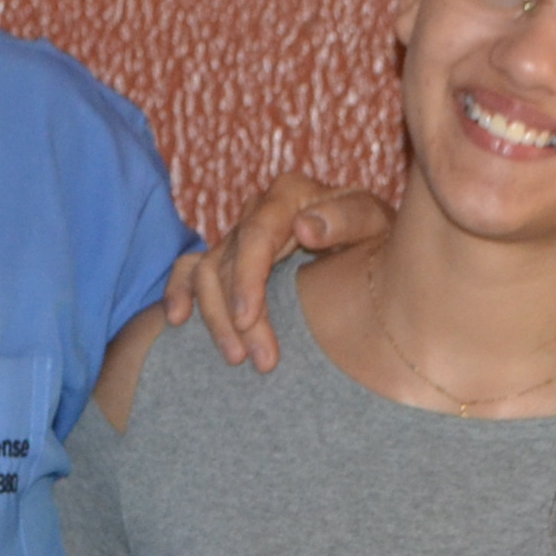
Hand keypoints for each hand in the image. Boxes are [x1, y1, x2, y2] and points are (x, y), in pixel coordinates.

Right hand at [162, 173, 393, 369]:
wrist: (378, 246)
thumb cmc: (379, 236)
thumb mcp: (375, 223)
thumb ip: (347, 218)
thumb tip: (305, 227)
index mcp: (290, 195)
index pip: (255, 235)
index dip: (246, 279)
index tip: (248, 318)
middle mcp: (259, 211)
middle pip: (227, 261)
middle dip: (236, 315)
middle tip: (260, 361)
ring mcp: (241, 234)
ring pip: (207, 272)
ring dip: (215, 318)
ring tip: (236, 359)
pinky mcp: (231, 256)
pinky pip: (192, 268)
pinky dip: (180, 291)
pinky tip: (177, 319)